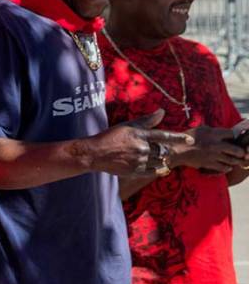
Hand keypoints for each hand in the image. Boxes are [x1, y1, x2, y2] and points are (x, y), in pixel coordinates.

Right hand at [75, 109, 193, 176]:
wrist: (95, 153)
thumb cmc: (110, 136)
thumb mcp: (128, 126)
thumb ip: (147, 120)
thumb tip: (162, 111)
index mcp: (141, 135)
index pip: (164, 136)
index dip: (178, 138)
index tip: (190, 140)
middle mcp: (142, 148)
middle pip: (162, 150)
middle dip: (164, 150)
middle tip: (160, 149)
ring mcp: (139, 161)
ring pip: (159, 161)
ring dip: (161, 160)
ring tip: (155, 157)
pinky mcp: (135, 171)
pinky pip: (153, 172)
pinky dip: (158, 170)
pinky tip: (159, 169)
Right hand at [170, 126, 248, 173]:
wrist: (175, 150)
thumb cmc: (186, 138)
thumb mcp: (199, 129)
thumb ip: (212, 130)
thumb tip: (221, 132)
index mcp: (213, 133)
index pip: (231, 134)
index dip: (234, 137)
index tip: (233, 139)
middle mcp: (215, 144)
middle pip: (236, 150)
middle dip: (240, 152)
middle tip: (241, 153)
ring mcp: (213, 155)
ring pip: (231, 160)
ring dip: (235, 160)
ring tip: (235, 160)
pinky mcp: (209, 164)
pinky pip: (223, 167)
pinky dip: (227, 167)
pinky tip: (227, 166)